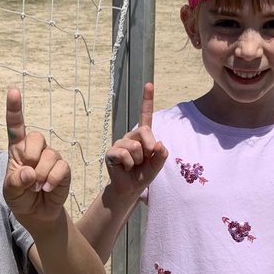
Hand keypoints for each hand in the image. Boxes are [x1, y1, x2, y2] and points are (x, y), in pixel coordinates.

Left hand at [3, 87, 69, 227]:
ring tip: (36, 187)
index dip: (15, 109)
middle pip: (36, 137)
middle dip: (30, 156)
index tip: (14, 91)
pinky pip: (61, 168)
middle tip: (27, 175)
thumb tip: (29, 172)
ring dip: (41, 175)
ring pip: (50, 156)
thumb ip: (15, 181)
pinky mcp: (63, 169)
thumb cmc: (20, 197)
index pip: (16, 126)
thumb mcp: (10, 191)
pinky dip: (52, 180)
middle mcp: (35, 150)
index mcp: (17, 150)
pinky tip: (47, 188)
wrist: (36, 213)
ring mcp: (51, 158)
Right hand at [103, 82, 167, 196]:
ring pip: (135, 146)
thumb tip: (158, 144)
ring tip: (133, 165)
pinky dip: (129, 164)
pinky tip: (126, 168)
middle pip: (145, 131)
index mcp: (143, 136)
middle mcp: (131, 136)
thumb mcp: (158, 164)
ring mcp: (120, 143)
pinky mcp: (112, 152)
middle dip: (149, 148)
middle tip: (145, 159)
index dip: (147, 100)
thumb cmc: (144, 174)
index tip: (149, 84)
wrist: (130, 188)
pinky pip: (124, 154)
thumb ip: (161, 155)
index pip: (145, 115)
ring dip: (138, 160)